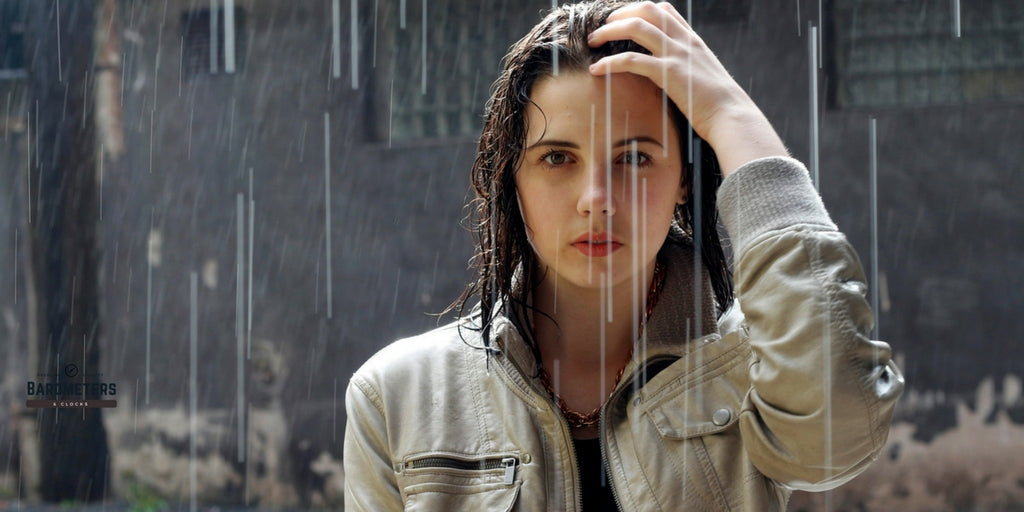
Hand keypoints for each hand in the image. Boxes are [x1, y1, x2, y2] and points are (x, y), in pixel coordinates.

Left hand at [587, 1, 788, 175]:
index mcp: (692, 41)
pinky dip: (609, 62)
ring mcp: (676, 54)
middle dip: (620, 15)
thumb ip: (688, 69)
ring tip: (593, 41)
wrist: (732, 116)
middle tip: (602, 28)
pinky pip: (631, 60)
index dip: (639, 10)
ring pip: (636, 27)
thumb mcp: (704, 77)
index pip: (664, 10)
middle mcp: (684, 41)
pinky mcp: (668, 73)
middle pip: (646, 10)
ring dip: (609, 31)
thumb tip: (673, 76)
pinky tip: (596, 69)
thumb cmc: (719, 105)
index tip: (622, 20)